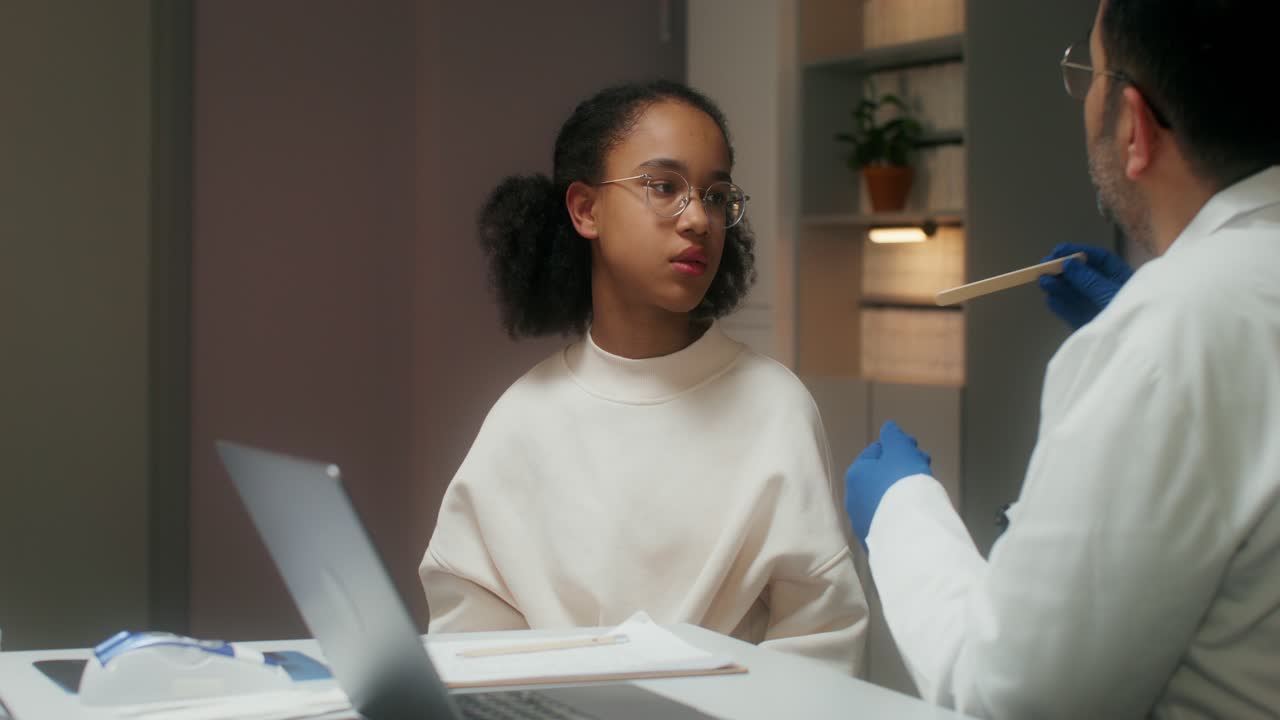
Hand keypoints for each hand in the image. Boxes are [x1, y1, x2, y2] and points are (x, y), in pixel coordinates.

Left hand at [845, 421, 932, 547]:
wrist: (909, 534)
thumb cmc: (904, 486)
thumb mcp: (901, 452)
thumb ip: (894, 437)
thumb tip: (888, 427)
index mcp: (856, 474)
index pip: (876, 451)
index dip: (898, 446)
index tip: (916, 447)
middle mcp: (853, 497)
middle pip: (881, 474)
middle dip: (903, 464)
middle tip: (924, 463)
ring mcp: (863, 520)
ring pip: (885, 495)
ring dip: (903, 486)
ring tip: (924, 484)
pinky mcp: (875, 538)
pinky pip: (890, 515)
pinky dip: (901, 507)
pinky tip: (916, 507)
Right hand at [1037, 243, 1133, 329]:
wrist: (1141, 349)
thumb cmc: (1138, 316)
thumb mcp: (1112, 294)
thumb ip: (1089, 280)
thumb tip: (1069, 264)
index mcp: (1124, 280)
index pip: (1100, 260)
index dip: (1079, 253)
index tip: (1059, 251)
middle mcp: (1110, 292)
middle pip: (1084, 277)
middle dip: (1064, 271)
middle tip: (1044, 267)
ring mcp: (1099, 310)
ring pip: (1076, 295)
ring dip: (1059, 287)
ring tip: (1043, 281)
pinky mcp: (1090, 326)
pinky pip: (1073, 313)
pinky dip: (1061, 307)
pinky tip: (1050, 299)